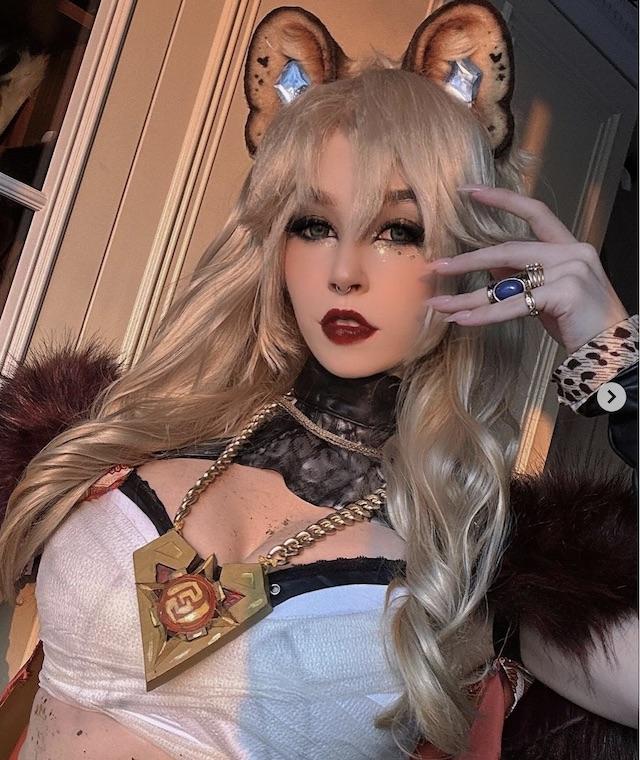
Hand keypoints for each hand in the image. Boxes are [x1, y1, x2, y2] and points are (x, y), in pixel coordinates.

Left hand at [424, 186, 628, 353]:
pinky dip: (484, 315)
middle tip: (436, 267)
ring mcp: (570, 271)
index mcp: (569, 246)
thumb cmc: (578, 321)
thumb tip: (490, 268)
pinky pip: (514, 306)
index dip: (501, 199)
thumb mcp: (549, 292)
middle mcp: (571, 252)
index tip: (469, 190)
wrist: (609, 350)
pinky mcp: (565, 293)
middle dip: (468, 261)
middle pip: (508, 250)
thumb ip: (523, 275)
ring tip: (438, 304)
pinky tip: (461, 320)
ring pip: (505, 282)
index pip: (534, 212)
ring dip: (466, 295)